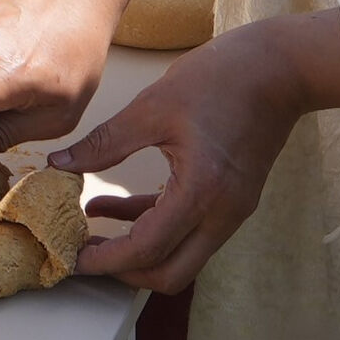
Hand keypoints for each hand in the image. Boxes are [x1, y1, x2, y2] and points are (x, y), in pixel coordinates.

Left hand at [50, 7, 339, 295]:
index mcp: (202, 192)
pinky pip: (189, 228)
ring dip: (137, 249)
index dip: (106, 261)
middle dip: (125, 272)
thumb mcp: (152, 107)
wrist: (281, 67)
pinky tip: (114, 207)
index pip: (148, 250)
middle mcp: (222, 213)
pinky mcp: (232, 198)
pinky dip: (154, 226)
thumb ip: (104, 143)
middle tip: (84, 255)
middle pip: (170, 272)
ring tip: (90, 230)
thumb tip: (59, 164)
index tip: (73, 257)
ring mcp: (231, 209)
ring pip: (180, 254)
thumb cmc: (222, 78)